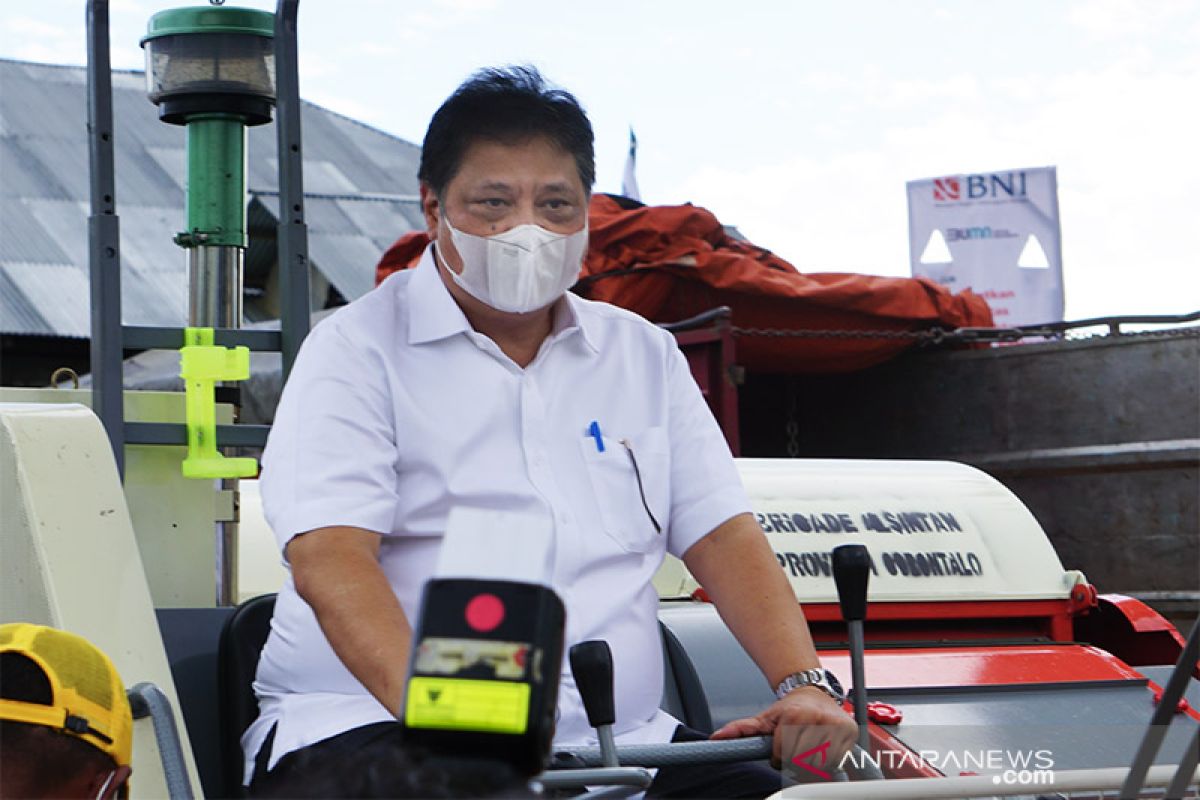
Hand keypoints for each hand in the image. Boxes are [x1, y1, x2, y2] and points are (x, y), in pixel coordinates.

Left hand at [709, 686, 857, 775]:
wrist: (813, 691)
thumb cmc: (788, 708)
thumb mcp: (765, 718)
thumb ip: (741, 729)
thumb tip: (717, 737)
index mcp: (794, 716)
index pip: (782, 754)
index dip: (779, 756)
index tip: (781, 749)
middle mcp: (816, 718)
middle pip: (800, 760)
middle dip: (795, 758)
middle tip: (795, 747)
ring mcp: (835, 726)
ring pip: (818, 763)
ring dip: (811, 760)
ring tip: (808, 745)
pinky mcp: (850, 732)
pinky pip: (836, 760)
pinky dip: (828, 759)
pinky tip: (822, 746)